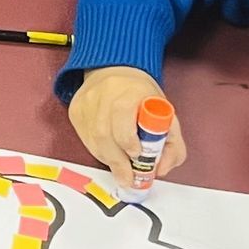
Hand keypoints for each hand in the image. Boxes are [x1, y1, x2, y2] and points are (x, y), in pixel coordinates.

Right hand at [68, 65, 185, 186]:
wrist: (115, 71)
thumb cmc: (141, 96)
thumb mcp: (166, 113)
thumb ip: (172, 144)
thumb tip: (161, 169)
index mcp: (130, 90)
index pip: (123, 114)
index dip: (129, 139)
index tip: (137, 155)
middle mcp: (104, 94)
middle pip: (105, 134)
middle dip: (118, 161)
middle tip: (129, 177)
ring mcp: (86, 103)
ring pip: (93, 140)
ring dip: (109, 159)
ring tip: (122, 167)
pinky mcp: (76, 111)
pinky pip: (85, 139)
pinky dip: (99, 151)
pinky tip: (110, 151)